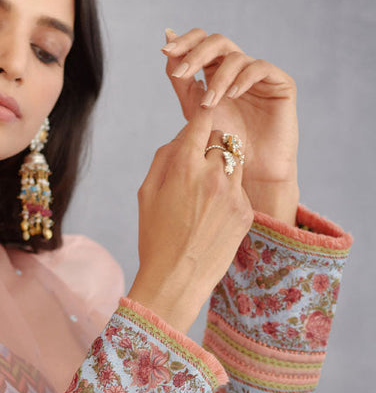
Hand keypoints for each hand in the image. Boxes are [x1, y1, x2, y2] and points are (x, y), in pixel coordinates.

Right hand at [128, 105, 252, 333]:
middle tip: (198, 163)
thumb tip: (183, 135)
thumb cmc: (155, 235)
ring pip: (236, 160)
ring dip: (223, 166)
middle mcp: (212, 175)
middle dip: (211, 144)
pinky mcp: (246, 212)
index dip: (201, 114)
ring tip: (206, 190)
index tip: (201, 115)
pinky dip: (229, 193)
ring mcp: (233, 193)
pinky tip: (213, 214)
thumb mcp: (147, 192)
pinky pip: (240, 188)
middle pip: (222, 137)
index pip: (202, 119)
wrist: (177, 278)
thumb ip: (165, 156)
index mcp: (184, 166)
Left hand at [163, 29, 298, 223]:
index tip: (166, 52)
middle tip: (181, 73)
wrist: (249, 173)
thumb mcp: (194, 110)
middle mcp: (238, 68)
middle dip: (196, 55)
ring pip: (236, 57)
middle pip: (217, 42)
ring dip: (217, 79)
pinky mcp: (280, 84)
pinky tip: (232, 95)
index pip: (201, 42)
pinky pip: (260, 68)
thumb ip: (181, 79)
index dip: (185, 42)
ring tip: (208, 104)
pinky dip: (243, 79)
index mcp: (217, 71)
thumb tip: (166, 39)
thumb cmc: (221, 145)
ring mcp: (259, 75)